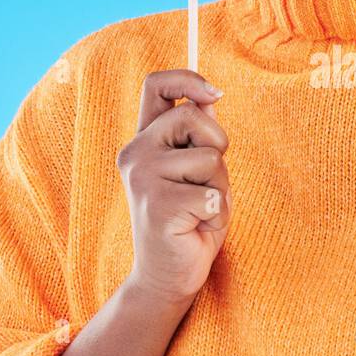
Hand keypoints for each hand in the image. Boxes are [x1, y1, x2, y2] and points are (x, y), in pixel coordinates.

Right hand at [116, 70, 230, 304]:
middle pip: (193, 116)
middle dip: (217, 146)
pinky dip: (217, 214)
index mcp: (144, 139)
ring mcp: (142, 178)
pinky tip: (197, 228)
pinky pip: (212, 195)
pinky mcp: (157, 205)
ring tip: (201, 210)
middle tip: (207, 183)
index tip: (215, 94)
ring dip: (220, 187)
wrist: (168, 276)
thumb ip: (199, 137)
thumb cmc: (191, 220)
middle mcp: (136, 153)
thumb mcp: (199, 171)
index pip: (156, 85)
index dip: (188, 79)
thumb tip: (211, 99)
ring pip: (209, 157)